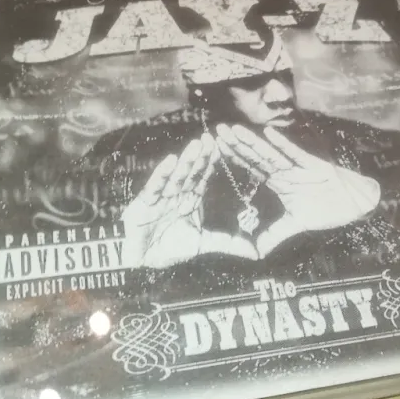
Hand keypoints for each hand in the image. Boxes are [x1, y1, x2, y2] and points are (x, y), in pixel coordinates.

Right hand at [121, 133, 257, 268]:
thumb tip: (255, 252)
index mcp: (190, 200)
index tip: (221, 148)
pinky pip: (155, 187)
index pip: (202, 178)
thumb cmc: (170, 250)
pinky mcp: (145, 203)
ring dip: (186, 161)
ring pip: (176, 176)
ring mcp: (161, 197)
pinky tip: (170, 161)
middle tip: (211, 139)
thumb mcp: (203, 245)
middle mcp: (176, 195)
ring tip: (196, 145)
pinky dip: (162, 175)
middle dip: (200, 157)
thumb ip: (228, 244)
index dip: (210, 164)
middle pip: (191, 173)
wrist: (144, 260)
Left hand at [215, 124, 380, 256]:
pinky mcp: (314, 165)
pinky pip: (296, 154)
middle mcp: (284, 172)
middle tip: (217, 130)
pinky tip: (268, 133)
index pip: (251, 168)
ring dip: (252, 142)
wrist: (355, 203)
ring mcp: (297, 167)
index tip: (215, 147)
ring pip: (270, 153)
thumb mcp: (297, 225)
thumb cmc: (326, 209)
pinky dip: (283, 144)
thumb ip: (275, 234)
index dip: (234, 158)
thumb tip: (256, 252)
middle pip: (255, 156)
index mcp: (278, 183)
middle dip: (237, 144)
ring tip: (234, 129)